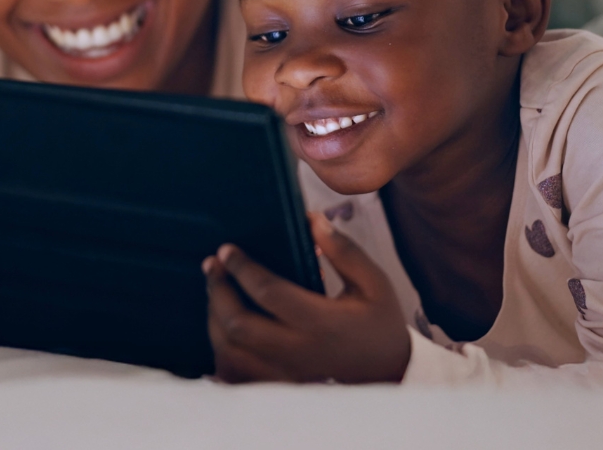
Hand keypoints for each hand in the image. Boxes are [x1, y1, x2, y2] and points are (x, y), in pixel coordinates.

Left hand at [202, 212, 409, 382]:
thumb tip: (312, 220)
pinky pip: (236, 372)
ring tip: (215, 291)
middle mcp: (299, 350)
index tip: (226, 250)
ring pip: (230, 351)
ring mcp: (286, 371)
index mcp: (322, 323)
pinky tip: (220, 325)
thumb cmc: (380, 323)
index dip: (242, 268)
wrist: (390, 369)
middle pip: (238, 324)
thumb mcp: (374, 283)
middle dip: (218, 291)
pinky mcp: (279, 382)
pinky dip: (221, 348)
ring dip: (214, 319)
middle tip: (212, 265)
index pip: (269, 293)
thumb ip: (344, 251)